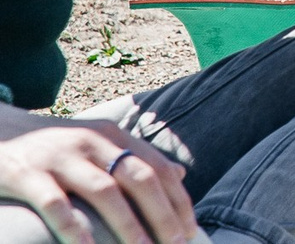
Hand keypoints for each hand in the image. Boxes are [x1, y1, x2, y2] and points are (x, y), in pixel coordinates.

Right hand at [0, 113, 196, 243]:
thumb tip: (178, 175)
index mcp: (113, 136)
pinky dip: (75, 229)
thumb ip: (135, 158)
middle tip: (177, 243)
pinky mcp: (28, 174)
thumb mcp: (97, 144)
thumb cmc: (54, 148)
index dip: (178, 199)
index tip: (192, 229)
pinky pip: (56, 205)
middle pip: (139, 178)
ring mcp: (60, 157)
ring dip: (128, 224)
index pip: (157, 168)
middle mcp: (92, 142)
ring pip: (105, 192)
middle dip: (162, 213)